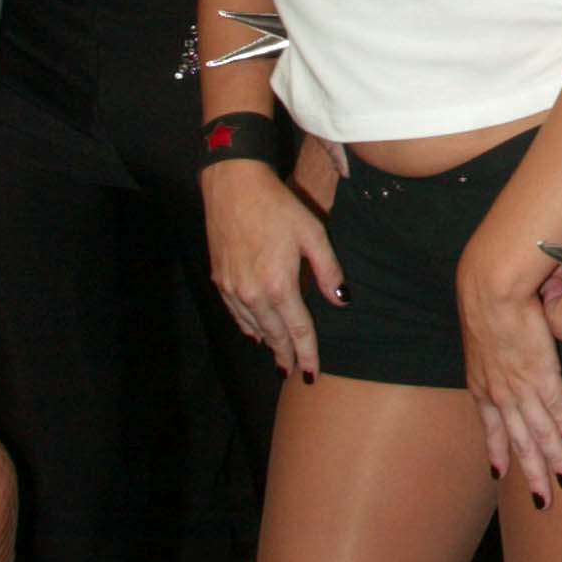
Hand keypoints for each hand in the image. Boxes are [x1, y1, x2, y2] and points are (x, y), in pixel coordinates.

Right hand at [202, 158, 343, 380]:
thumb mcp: (312, 233)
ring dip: (268, 343)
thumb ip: (328, 270)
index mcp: (278, 284)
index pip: (297, 329)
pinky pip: (236, 314)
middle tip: (294, 373)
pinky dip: (248, 326)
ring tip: (279, 357)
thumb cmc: (277, 206)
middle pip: (273, 334)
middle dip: (285, 355)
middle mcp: (252, 294)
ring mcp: (232, 289)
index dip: (306, 353)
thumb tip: (341, 301)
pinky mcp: (220, 280)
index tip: (310, 374)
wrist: (233, 187)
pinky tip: (256, 332)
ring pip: (253, 327)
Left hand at [460, 226, 561, 507]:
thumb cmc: (487, 295)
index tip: (498, 472)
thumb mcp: (486, 326)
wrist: (489, 288)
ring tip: (561, 485)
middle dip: (529, 471)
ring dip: (549, 461)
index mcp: (480, 381)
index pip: (491, 425)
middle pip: (516, 441)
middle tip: (540, 501)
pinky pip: (554, 409)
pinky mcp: (538, 374)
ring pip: (535, 434)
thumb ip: (500, 342)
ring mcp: (517, 386)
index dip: (497, 449)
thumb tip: (512, 338)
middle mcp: (496, 392)